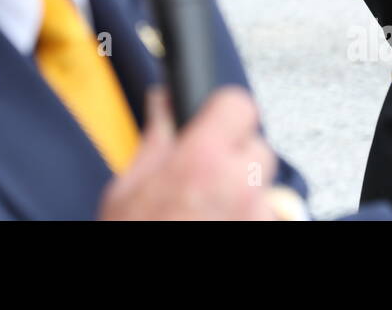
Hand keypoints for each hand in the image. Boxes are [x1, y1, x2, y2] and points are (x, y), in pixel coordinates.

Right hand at [98, 86, 278, 219]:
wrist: (142, 297)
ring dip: (243, 193)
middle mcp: (237, 186)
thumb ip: (156, 138)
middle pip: (258, 147)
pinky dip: (247, 219)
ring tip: (207, 213)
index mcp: (200, 160)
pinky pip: (264, 217)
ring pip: (264, 186)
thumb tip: (163, 101)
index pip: (240, 105)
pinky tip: (217, 228)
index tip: (214, 120)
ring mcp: (256, 216)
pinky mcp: (263, 233)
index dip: (225, 111)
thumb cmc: (132, 236)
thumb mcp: (127, 188)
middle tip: (203, 175)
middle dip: (234, 157)